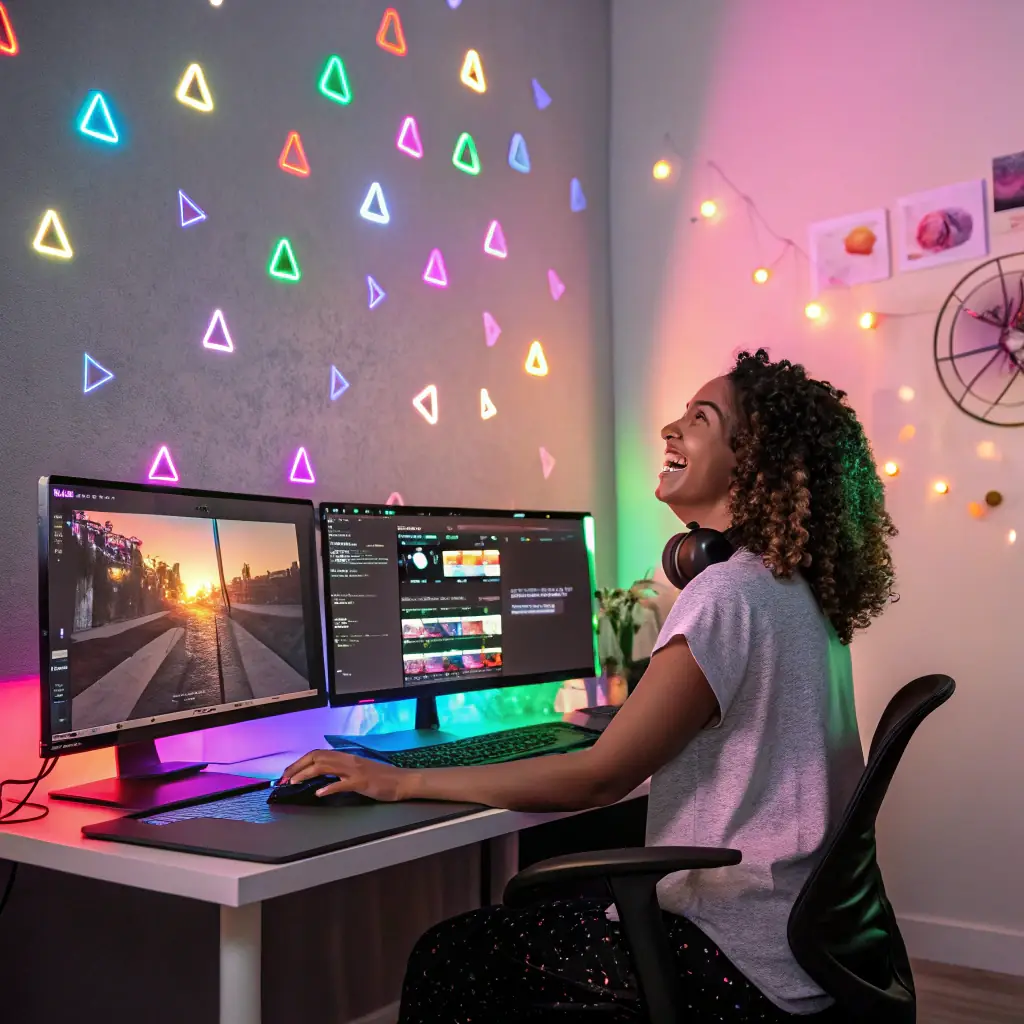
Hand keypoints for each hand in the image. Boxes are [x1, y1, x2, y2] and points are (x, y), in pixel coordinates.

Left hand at [280, 749, 411, 801]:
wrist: (402, 782)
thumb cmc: (381, 778)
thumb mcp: (358, 771)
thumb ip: (341, 771)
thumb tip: (322, 777)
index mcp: (346, 757)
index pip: (318, 753)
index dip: (300, 762)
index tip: (287, 773)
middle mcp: (348, 760)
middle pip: (316, 757)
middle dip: (297, 766)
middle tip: (283, 778)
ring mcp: (354, 770)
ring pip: (325, 766)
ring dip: (306, 774)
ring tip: (293, 782)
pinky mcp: (361, 782)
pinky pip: (342, 783)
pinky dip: (328, 787)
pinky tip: (319, 793)